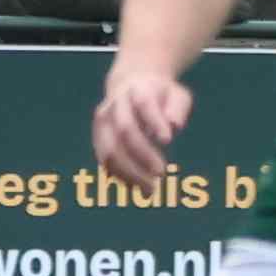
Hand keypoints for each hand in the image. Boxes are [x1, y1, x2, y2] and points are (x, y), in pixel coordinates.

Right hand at [93, 56, 194, 187]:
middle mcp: (116, 104)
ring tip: (149, 190)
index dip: (154, 121)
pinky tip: (138, 188)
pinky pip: (105, 160)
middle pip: (125, 130)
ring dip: (129, 173)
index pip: (144, 103)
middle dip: (142, 154)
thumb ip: (177, 109)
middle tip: (161, 173)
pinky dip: (120, 177)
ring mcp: (103, 121)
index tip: (168, 140)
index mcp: (138, 89)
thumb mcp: (177, 95)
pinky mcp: (98, 137)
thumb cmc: (161, 96)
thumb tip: (174, 126)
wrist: (130, 85)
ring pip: (109, 149)